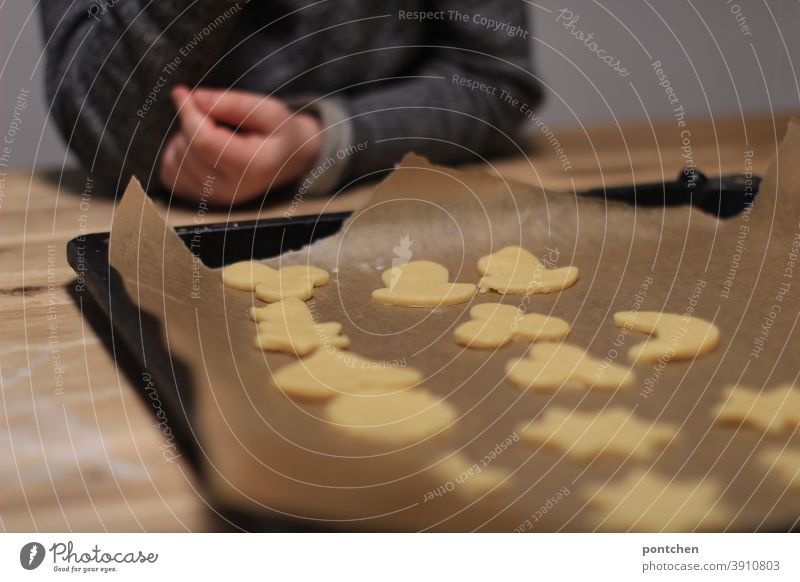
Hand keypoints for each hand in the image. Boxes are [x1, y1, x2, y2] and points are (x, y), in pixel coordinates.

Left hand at [159, 85, 320, 205]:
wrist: (290, 161)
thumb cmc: (280, 133)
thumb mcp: (268, 110)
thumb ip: (234, 104)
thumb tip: (194, 97)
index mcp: (251, 167)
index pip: (203, 141)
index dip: (188, 112)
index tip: (181, 92)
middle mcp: (230, 190)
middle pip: (187, 149)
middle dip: (191, 124)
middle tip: (214, 117)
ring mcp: (214, 199)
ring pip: (175, 160)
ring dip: (184, 139)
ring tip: (213, 134)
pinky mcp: (201, 200)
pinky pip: (169, 173)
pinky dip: (176, 156)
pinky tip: (198, 150)